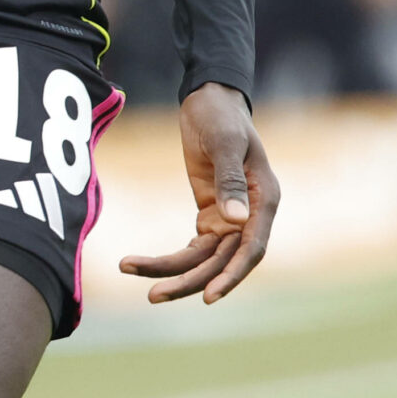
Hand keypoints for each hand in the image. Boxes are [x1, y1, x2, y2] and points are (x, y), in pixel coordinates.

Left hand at [120, 83, 278, 304]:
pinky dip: (169, 257)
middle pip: (222, 262)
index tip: (209, 297)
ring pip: (204, 259)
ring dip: (172, 271)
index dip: (232, 276)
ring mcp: (230, 218)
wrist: (209, 100)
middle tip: (153, 295)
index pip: (252, 249)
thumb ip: (229, 180)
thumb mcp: (224, 143)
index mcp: (264, 200)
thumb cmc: (222, 117)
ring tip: (132, 272)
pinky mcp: (210, 216)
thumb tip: (236, 221)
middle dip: (189, 280)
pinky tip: (141, 263)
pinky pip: (192, 248)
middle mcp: (250, 216)